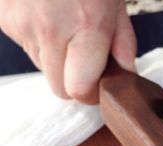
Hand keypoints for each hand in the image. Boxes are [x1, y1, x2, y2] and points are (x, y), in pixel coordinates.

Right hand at [0, 0, 136, 103]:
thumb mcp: (115, 1)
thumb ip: (122, 43)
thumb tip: (125, 75)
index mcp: (86, 26)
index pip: (79, 89)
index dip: (91, 93)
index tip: (99, 86)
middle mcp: (50, 29)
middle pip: (58, 87)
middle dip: (74, 80)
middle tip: (86, 60)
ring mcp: (21, 23)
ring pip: (42, 66)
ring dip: (57, 57)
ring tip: (66, 25)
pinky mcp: (3, 18)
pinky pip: (26, 45)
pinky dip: (39, 38)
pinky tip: (47, 13)